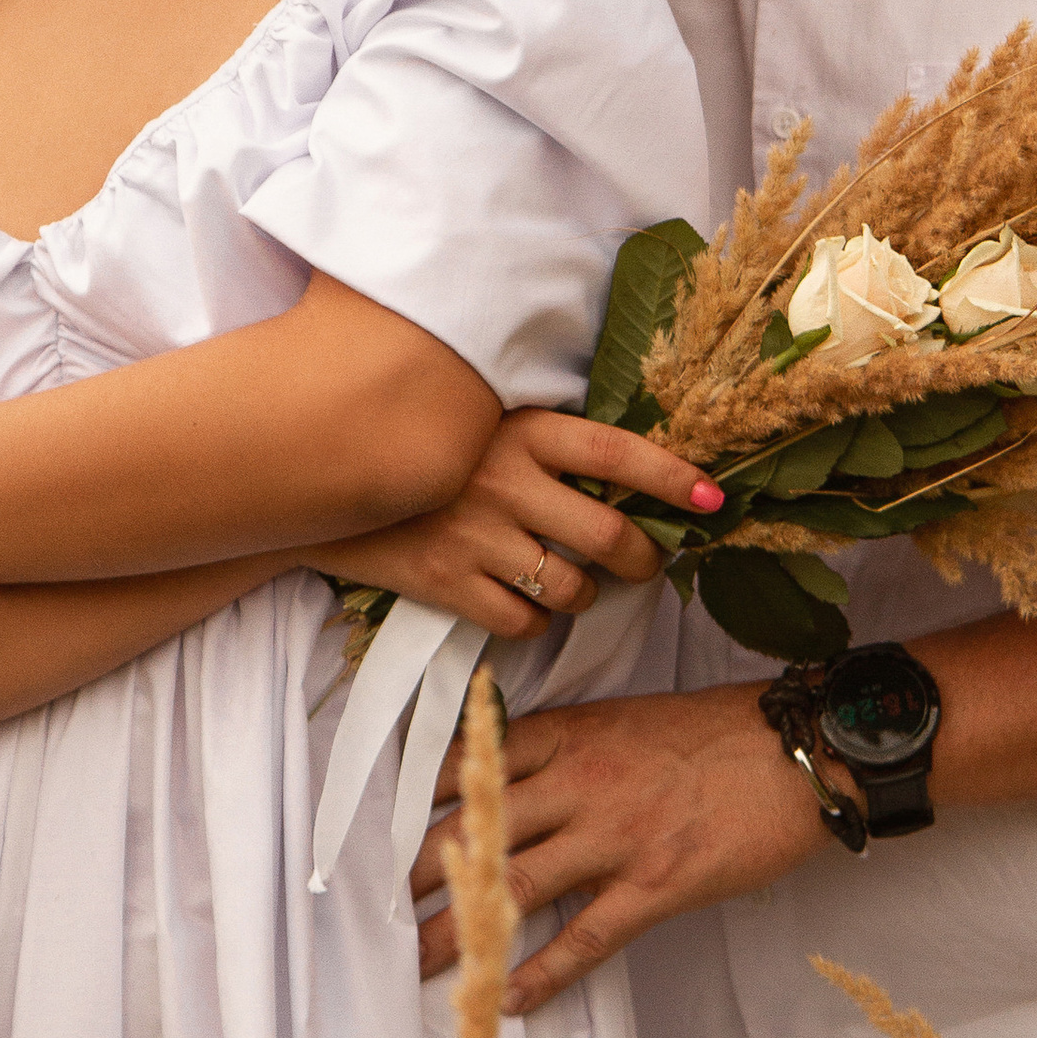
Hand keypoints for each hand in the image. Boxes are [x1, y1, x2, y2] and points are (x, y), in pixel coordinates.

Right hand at [340, 410, 723, 644]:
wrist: (321, 474)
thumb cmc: (422, 443)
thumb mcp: (485, 416)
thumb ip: (544, 434)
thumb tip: (622, 462)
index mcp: (525, 429)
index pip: (619, 454)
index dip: (673, 478)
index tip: (715, 499)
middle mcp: (507, 481)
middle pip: (610, 538)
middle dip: (644, 559)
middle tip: (647, 562)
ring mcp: (476, 537)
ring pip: (573, 589)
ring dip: (588, 594)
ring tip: (577, 582)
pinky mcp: (446, 583)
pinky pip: (524, 621)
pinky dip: (537, 619)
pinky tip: (526, 600)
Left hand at [414, 683, 826, 1010]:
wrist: (800, 748)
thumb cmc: (719, 730)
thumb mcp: (628, 717)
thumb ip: (570, 745)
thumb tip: (516, 776)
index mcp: (571, 734)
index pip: (472, 759)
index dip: (420, 794)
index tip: (379, 820)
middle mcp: (580, 782)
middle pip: (476, 828)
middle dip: (418, 871)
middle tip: (373, 906)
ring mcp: (615, 837)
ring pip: (514, 888)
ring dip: (459, 931)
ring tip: (418, 964)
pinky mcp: (654, 886)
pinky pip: (583, 939)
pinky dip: (541, 973)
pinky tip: (507, 998)